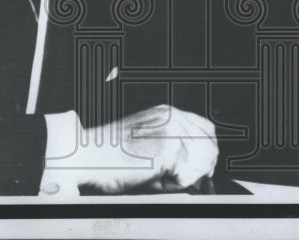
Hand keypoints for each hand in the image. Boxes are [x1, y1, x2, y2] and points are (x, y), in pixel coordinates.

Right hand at [72, 105, 217, 193]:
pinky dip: (174, 185)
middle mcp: (173, 117)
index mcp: (167, 113)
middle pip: (210, 146)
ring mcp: (172, 132)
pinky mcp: (168, 150)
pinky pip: (186, 176)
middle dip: (202, 168)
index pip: (206, 128)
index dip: (208, 151)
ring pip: (201, 163)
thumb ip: (176, 148)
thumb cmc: (112, 156)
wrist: (88, 157)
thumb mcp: (148, 143)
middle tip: (183, 180)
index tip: (203, 169)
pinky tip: (153, 178)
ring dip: (185, 177)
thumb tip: (199, 170)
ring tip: (159, 177)